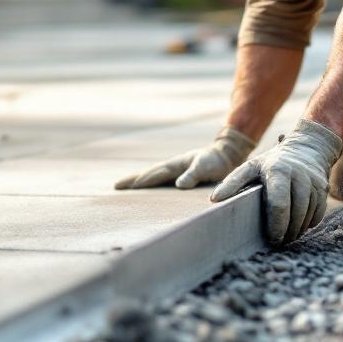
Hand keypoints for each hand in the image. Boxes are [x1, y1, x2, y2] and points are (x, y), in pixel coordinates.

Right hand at [113, 126, 254, 189]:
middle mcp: (173, 166)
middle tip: (116, 187)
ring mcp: (175, 168)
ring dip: (139, 180)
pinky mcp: (180, 173)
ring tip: (125, 186)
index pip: (156, 174)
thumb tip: (179, 185)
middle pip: (149, 173)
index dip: (142, 181)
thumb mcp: (206, 167)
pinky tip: (148, 187)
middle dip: (133, 180)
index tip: (127, 188)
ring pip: (153, 174)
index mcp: (176, 165)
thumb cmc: (217, 161)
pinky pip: (161, 177)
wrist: (226, 153)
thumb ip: (193, 174)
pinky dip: (151, 181)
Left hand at [210, 119, 341, 244]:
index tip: (270, 238)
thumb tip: (214, 200)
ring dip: (297, 230)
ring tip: (286, 237)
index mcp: (278, 171)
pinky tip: (298, 226)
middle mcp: (299, 175)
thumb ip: (233, 182)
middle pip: (295, 213)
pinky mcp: (323, 188)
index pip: (279, 204)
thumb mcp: (251, 167)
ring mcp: (314, 181)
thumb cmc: (273, 162)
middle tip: (277, 242)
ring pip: (308, 215)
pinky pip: (318, 213)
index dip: (276, 225)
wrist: (307, 148)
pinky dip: (308, 223)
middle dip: (286, 232)